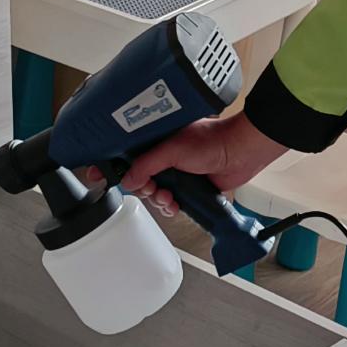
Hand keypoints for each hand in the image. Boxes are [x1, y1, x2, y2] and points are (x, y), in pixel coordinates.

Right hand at [120, 113, 284, 217]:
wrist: (240, 151)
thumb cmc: (211, 139)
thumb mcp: (172, 149)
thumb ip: (147, 164)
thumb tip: (128, 180)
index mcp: (157, 142)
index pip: (129, 157)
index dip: (118, 168)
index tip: (106, 177)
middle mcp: (165, 158)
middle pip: (140, 180)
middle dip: (143, 188)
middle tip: (151, 188)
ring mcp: (178, 174)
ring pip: (155, 194)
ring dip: (159, 199)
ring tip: (167, 196)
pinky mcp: (190, 188)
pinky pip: (173, 203)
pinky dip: (171, 207)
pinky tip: (176, 204)